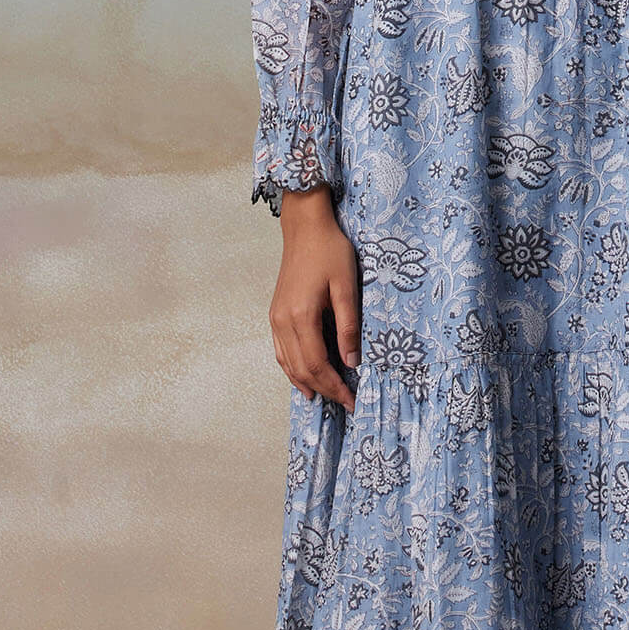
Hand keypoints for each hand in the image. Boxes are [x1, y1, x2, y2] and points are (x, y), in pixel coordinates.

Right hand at [270, 186, 360, 410]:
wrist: (305, 227)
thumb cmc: (330, 251)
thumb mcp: (346, 286)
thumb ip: (348, 326)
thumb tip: (352, 362)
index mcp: (301, 316)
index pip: (317, 365)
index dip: (334, 387)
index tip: (353, 400)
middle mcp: (283, 321)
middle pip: (301, 369)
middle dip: (324, 390)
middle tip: (345, 402)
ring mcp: (276, 318)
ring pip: (287, 363)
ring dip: (306, 383)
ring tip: (324, 398)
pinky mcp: (276, 313)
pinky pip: (281, 350)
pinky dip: (292, 369)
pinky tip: (303, 377)